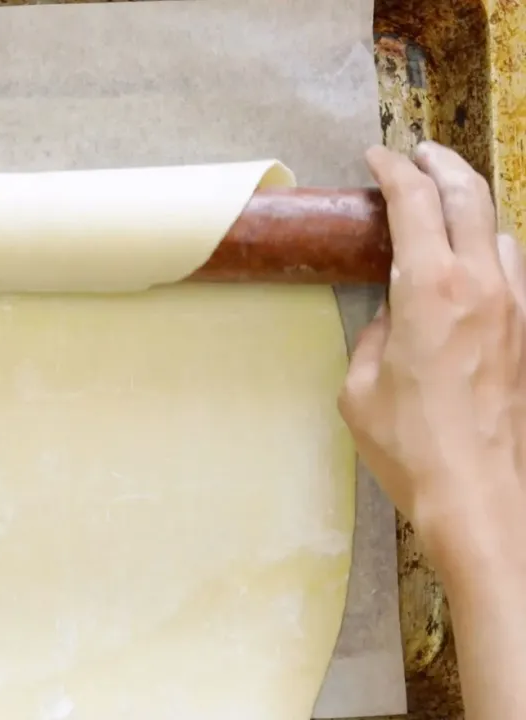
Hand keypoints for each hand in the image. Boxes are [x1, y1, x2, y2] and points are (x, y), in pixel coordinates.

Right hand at [338, 142, 525, 573]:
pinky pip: (516, 269)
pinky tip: (478, 259)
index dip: (393, 171)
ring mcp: (516, 307)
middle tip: (419, 155)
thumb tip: (392, 319)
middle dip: (441, 165)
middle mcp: (482, 285)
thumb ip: (375, 336)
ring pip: (501, 229)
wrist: (479, 495)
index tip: (377, 158)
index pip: (415, 203)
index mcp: (430, 290)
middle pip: (469, 196)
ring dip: (473, 205)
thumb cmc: (410, 445)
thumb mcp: (359, 387)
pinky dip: (493, 247)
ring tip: (448, 204)